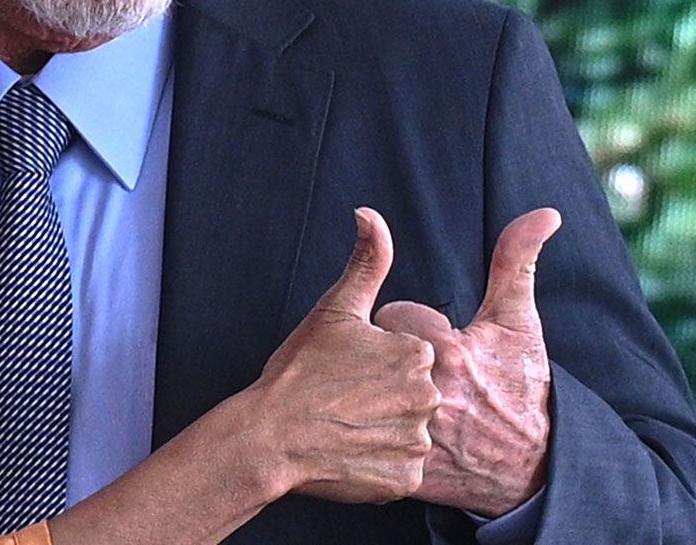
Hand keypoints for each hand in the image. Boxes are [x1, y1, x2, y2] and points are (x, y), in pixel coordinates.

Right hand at [240, 208, 439, 504]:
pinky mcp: (403, 479)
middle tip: (343, 401)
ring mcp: (416, 442)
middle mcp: (427, 398)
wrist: (269, 436)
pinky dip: (379, 464)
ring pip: (408, 432)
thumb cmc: (298, 371)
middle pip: (413, 396)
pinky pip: (400, 468)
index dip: (376, 365)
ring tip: (345, 426)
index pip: (410, 359)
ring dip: (383, 432)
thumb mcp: (334, 309)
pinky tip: (350, 452)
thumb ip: (366, 260)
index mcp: (417, 354)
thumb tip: (369, 215)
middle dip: (384, 399)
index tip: (348, 373)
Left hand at [374, 208, 561, 517]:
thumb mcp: (519, 322)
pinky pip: (368, 439)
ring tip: (403, 402)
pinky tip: (395, 434)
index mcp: (450, 350)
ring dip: (376, 396)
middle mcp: (430, 392)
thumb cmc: (522, 387)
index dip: (410, 328)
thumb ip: (517, 260)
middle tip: (423, 374)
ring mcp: (418, 435)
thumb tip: (545, 212)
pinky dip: (374, 436)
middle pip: (375, 355)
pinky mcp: (408, 471)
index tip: (436, 343)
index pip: (394, 317)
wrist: (534, 467)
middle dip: (388, 360)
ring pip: (367, 395)